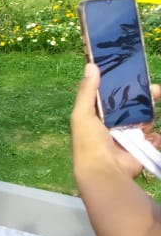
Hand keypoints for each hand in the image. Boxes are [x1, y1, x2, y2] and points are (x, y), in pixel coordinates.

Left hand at [71, 63, 158, 178]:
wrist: (105, 170)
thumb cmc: (89, 142)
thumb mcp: (83, 114)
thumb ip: (87, 91)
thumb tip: (91, 65)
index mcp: (99, 117)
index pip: (115, 96)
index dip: (127, 86)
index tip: (138, 76)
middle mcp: (114, 126)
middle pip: (135, 105)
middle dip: (147, 98)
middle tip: (157, 91)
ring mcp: (129, 137)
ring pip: (147, 119)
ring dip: (148, 119)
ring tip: (143, 125)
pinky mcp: (142, 147)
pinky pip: (154, 137)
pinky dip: (154, 138)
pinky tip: (146, 139)